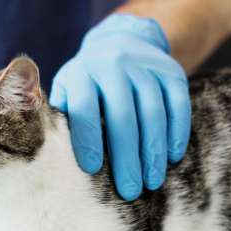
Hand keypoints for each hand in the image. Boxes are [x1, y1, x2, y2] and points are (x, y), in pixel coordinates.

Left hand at [50, 14, 189, 200]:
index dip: (88, 140)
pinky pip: (178, 105)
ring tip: (152, 181)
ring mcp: (145, 67)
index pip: (84, 109)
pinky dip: (177, 132)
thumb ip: (60, 116)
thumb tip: (53, 157)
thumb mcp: (68, 87)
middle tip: (129, 190)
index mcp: (83, 72)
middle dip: (126, 157)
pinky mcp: (172, 72)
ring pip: (153, 113)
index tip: (91, 170)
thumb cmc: (89, 79)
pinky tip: (172, 156)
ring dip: (153, 151)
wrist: (124, 40)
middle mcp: (114, 66)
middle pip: (122, 117)